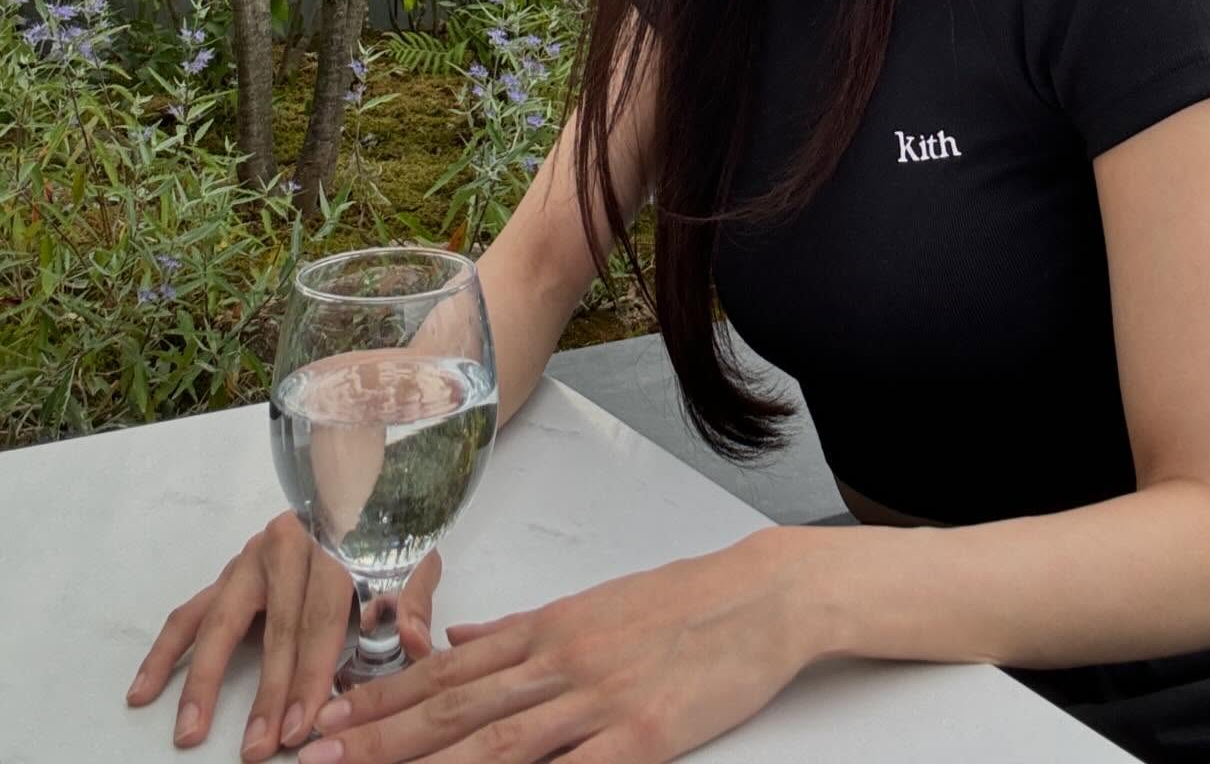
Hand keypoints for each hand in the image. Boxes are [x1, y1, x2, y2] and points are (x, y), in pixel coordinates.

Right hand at [125, 511, 442, 759]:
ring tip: (189, 730)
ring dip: (204, 679)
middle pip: (274, 626)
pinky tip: (144, 691)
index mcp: (332, 540)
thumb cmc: (385, 538)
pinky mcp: (225, 575)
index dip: (311, 672)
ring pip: (221, 620)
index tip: (302, 723)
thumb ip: (414, 600)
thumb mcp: (411, 560)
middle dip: (266, 692)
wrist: (357, 494)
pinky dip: (164, 653)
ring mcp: (248, 560)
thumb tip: (417, 642)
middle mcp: (285, 545)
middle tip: (257, 746)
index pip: (320, 615)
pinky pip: (189, 614)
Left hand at [293, 528, 811, 763]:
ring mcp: (597, 700)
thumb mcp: (592, 605)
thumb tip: (459, 641)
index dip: (383, 700)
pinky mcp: (639, 736)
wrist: (757, 596)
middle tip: (318, 759)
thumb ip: (521, 630)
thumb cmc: (680, 601)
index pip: (447, 672)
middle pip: (454, 710)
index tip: (331, 722)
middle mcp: (559, 662)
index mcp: (546, 629)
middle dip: (380, 740)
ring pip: (496, 743)